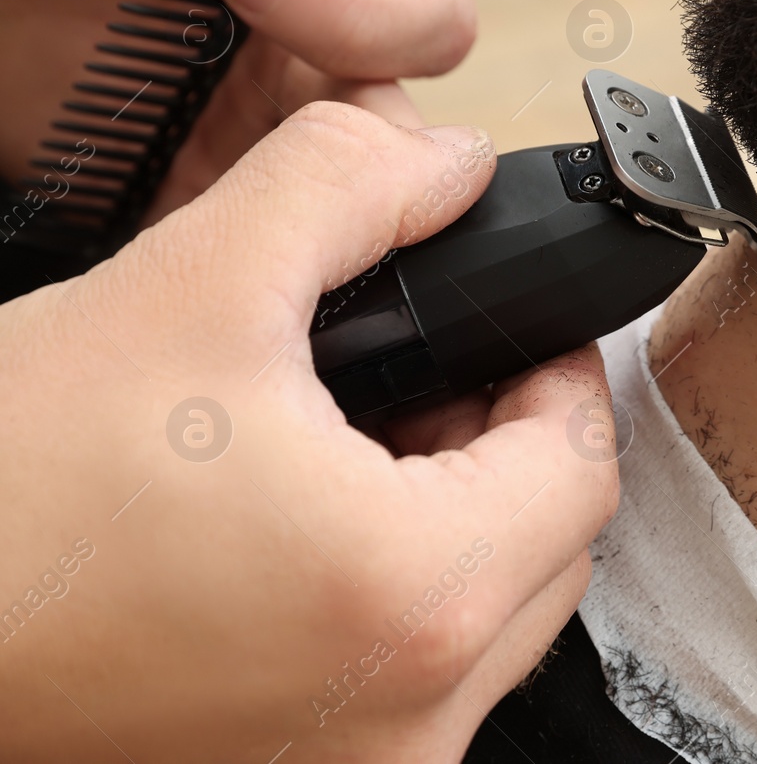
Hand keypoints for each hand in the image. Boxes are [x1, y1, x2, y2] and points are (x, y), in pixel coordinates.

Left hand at [0, 0, 474, 218]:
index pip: (427, 11)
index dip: (366, 14)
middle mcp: (297, 42)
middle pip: (394, 131)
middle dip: (340, 143)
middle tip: (218, 94)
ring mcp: (228, 121)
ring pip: (318, 212)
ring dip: (271, 212)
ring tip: (171, 161)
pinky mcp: (151, 181)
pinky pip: (210, 248)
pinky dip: (195, 262)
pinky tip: (147, 230)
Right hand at [0, 106, 619, 761]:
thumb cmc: (3, 501)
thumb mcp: (189, 289)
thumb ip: (347, 188)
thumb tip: (448, 163)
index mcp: (416, 598)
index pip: (584, 466)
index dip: (559, 370)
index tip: (510, 326)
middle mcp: (407, 721)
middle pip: (551, 549)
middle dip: (507, 442)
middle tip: (427, 370)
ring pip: (489, 620)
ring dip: (457, 518)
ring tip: (354, 439)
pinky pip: (411, 678)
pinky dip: (395, 594)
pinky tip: (307, 527)